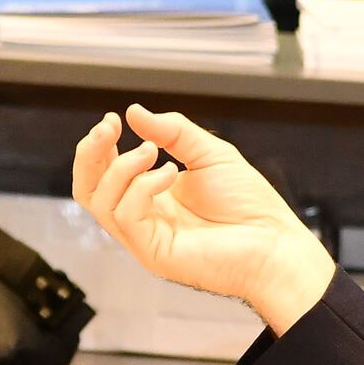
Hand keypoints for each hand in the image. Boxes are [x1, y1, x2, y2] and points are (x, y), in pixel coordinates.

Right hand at [70, 105, 339, 332]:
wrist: (275, 245)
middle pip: (88, 190)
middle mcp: (143, 218)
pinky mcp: (153, 253)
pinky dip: (142, 186)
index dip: (99, 146)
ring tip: (152, 152)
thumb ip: (172, 131)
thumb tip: (135, 111)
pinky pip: (126, 215)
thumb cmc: (250, 208)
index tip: (113, 120)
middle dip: (90, 153)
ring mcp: (144, 238)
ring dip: (121, 167)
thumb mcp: (209, 154)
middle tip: (108, 127)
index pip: (104, 174)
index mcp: (152, 197)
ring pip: (100, 201)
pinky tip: (170, 174)